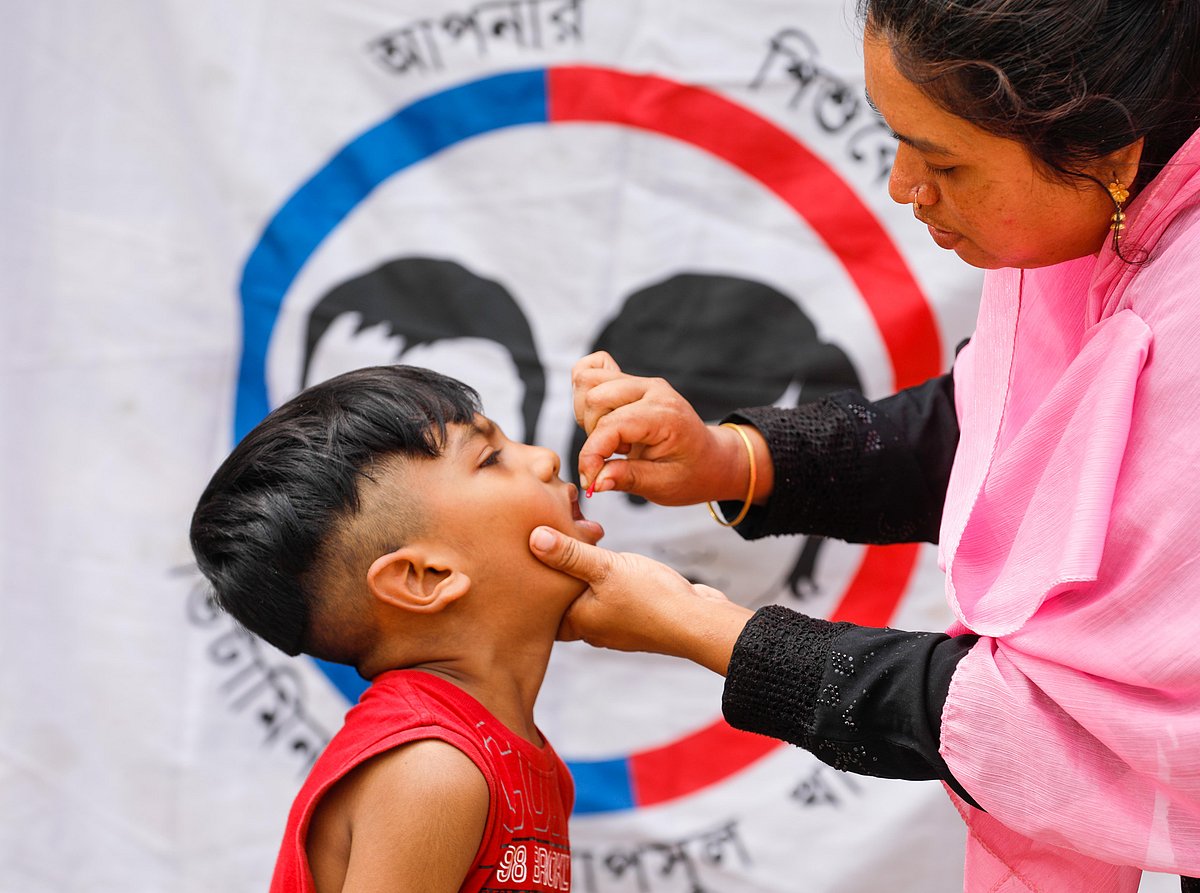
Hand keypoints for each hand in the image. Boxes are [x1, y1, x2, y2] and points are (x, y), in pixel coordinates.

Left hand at [529, 526, 752, 674]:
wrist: (700, 622)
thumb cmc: (653, 599)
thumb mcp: (605, 567)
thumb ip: (570, 553)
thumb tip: (534, 538)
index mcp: (578, 622)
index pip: (542, 606)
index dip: (534, 582)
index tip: (526, 556)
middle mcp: (593, 628)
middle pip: (564, 600)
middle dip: (559, 574)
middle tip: (553, 543)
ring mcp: (616, 625)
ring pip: (588, 596)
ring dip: (584, 573)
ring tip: (583, 542)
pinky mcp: (637, 617)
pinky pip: (612, 595)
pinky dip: (606, 577)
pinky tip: (613, 559)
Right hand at [572, 351, 762, 504]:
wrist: (709, 459)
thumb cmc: (690, 473)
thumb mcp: (662, 486)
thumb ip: (626, 479)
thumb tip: (594, 481)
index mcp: (665, 415)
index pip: (612, 425)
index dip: (591, 455)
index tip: (589, 481)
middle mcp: (652, 389)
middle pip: (595, 398)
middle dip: (592, 434)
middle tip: (616, 455)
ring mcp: (640, 382)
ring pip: (587, 380)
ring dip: (588, 415)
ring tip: (613, 438)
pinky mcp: (630, 381)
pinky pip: (592, 369)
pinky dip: (585, 392)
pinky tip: (603, 417)